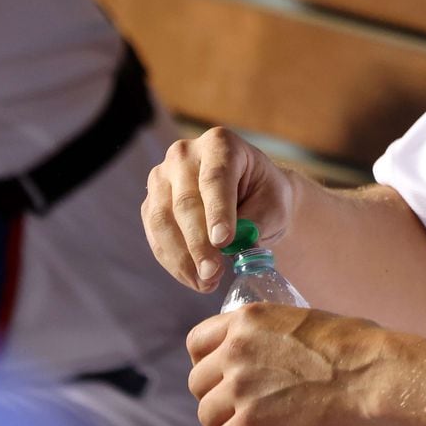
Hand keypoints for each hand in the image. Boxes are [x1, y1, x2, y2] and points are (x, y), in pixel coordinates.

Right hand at [142, 126, 295, 291]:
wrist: (250, 198)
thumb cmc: (265, 196)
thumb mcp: (274, 205)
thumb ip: (257, 221)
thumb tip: (236, 243)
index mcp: (220, 144)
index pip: (215, 177)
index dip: (218, 210)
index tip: (224, 241)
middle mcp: (184, 154)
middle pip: (185, 201)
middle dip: (199, 243)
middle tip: (213, 274)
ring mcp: (162, 177)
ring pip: (163, 220)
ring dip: (183, 258)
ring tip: (206, 282)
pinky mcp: (151, 203)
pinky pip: (155, 236)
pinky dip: (174, 261)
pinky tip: (193, 278)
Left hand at [187, 303, 383, 425]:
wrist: (371, 377)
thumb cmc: (354, 347)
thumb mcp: (302, 319)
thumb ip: (274, 334)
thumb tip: (276, 350)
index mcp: (249, 319)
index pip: (198, 342)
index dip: (207, 362)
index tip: (221, 376)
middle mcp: (236, 349)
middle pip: (198, 382)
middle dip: (214, 397)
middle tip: (236, 409)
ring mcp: (240, 388)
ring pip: (206, 416)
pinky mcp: (250, 425)